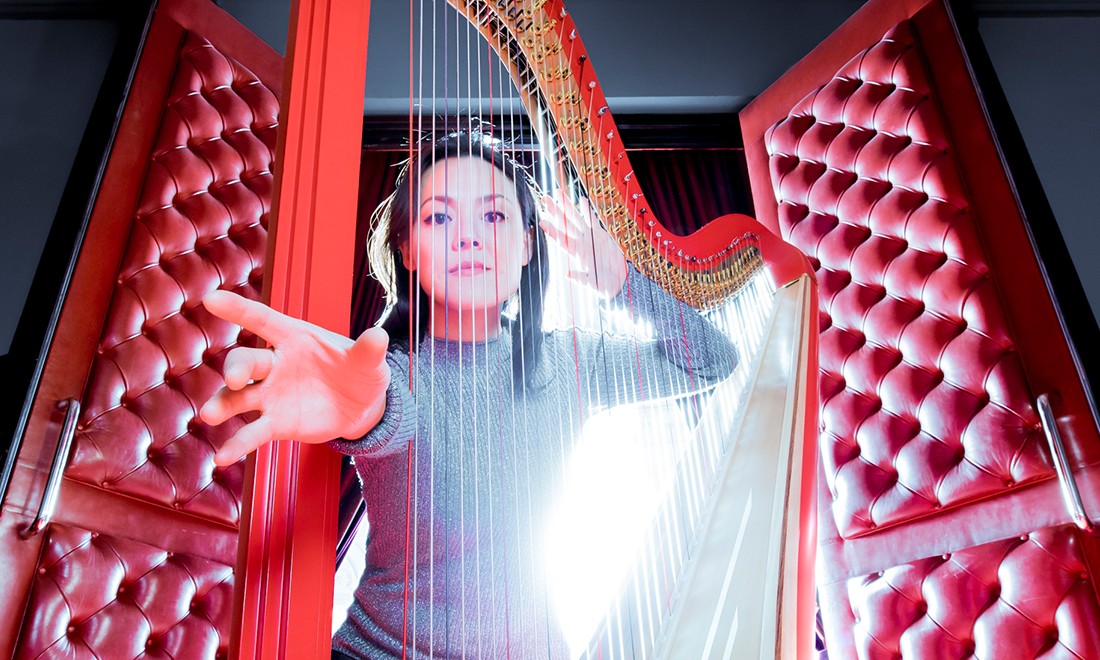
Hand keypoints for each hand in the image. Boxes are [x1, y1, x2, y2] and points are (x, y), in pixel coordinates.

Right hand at [199, 290, 390, 465]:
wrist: (362, 406)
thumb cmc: (359, 371)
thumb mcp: (368, 361)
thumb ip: (368, 350)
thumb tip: (379, 337)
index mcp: (294, 338)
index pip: (263, 320)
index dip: (238, 309)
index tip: (212, 300)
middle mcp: (275, 364)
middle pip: (246, 361)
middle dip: (237, 368)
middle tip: (235, 379)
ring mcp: (271, 394)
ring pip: (238, 397)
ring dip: (223, 404)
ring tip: (210, 415)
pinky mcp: (275, 423)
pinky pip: (252, 432)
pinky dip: (237, 444)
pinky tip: (223, 458)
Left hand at [541, 193, 627, 297]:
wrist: (617, 282)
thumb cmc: (604, 286)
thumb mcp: (593, 284)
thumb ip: (581, 278)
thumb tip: (568, 274)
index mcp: (576, 253)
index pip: (561, 240)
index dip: (552, 231)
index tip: (542, 222)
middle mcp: (580, 243)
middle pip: (565, 224)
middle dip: (555, 211)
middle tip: (545, 199)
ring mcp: (588, 237)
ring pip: (575, 218)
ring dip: (567, 206)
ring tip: (559, 193)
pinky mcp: (599, 235)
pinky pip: (592, 220)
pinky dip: (587, 211)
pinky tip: (582, 200)